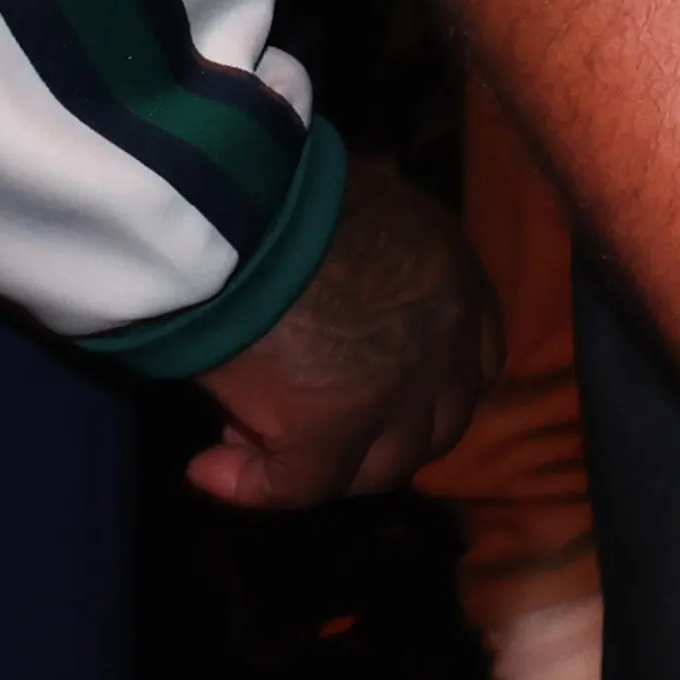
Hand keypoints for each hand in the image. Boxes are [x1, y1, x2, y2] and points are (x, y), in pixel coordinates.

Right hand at [187, 155, 494, 507]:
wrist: (246, 206)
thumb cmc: (293, 193)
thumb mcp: (365, 207)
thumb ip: (374, 251)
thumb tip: (339, 275)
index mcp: (460, 283)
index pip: (473, 364)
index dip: (426, 388)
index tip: (371, 391)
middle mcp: (447, 345)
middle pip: (435, 425)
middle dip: (381, 435)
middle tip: (307, 421)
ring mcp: (397, 394)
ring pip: (378, 467)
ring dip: (325, 467)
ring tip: (251, 443)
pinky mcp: (333, 430)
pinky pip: (300, 485)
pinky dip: (251, 487)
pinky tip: (206, 470)